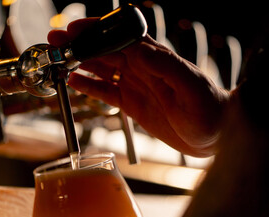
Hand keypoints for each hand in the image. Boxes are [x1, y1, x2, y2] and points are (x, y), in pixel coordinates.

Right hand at [48, 19, 228, 156]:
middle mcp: (141, 68)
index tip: (74, 30)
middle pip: (104, 50)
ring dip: (79, 63)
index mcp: (154, 58)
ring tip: (58, 60)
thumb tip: (139, 50)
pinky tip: (73, 82)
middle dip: (79, 45)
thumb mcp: (191, 86)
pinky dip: (88, 86)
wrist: (213, 135)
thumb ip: (167, 66)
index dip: (96, 31)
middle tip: (55, 42)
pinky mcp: (132, 104)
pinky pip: (105, 91)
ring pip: (101, 69)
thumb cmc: (209, 109)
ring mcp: (134, 85)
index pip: (119, 37)